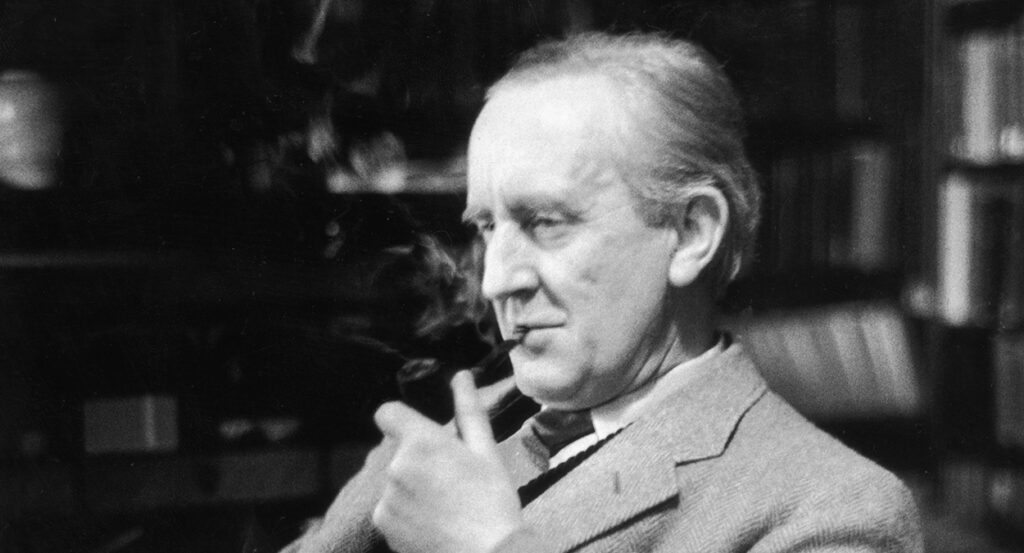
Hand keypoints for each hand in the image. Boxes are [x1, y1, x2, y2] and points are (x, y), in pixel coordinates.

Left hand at [372, 371, 523, 552]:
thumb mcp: (486, 451)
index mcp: (421, 441)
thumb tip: (461, 375)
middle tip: (451, 478)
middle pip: (397, 450)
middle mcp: (395, 466)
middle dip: (417, 458)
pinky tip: (433, 523)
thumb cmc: (493, 501)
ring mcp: (386, 498)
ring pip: (395, 480)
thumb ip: (468, 410)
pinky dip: (406, 512)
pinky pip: (390, 507)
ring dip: (411, 485)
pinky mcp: (383, 524)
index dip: (401, 419)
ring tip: (445, 504)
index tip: (422, 434)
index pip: (388, 413)